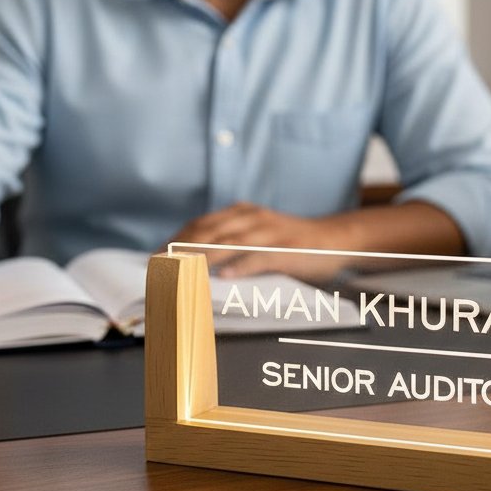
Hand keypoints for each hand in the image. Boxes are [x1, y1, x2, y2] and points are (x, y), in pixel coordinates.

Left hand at [168, 203, 349, 281]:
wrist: (336, 238)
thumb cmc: (292, 242)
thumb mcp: (259, 234)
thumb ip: (231, 243)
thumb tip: (193, 263)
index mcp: (242, 213)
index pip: (200, 225)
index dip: (175, 241)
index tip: (154, 258)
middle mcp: (252, 218)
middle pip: (208, 232)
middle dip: (179, 251)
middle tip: (157, 270)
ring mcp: (270, 233)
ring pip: (229, 243)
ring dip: (201, 259)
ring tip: (179, 273)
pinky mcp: (287, 249)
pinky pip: (261, 257)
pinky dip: (242, 266)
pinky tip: (225, 277)